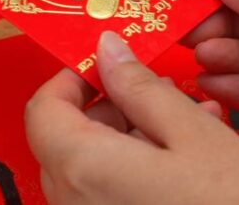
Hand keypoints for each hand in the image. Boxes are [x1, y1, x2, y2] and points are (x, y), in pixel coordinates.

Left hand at [26, 32, 238, 203]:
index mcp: (82, 168)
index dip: (73, 77)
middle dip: (110, 106)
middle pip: (65, 139)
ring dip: (131, 137)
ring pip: (91, 169)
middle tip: (159, 89)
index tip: (109, 63)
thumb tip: (107, 49)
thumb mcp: (195, 135)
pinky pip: (109, 197)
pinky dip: (137, 172)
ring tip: (191, 119)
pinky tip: (189, 160)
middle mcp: (74, 204)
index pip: (43, 108)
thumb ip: (141, 88)